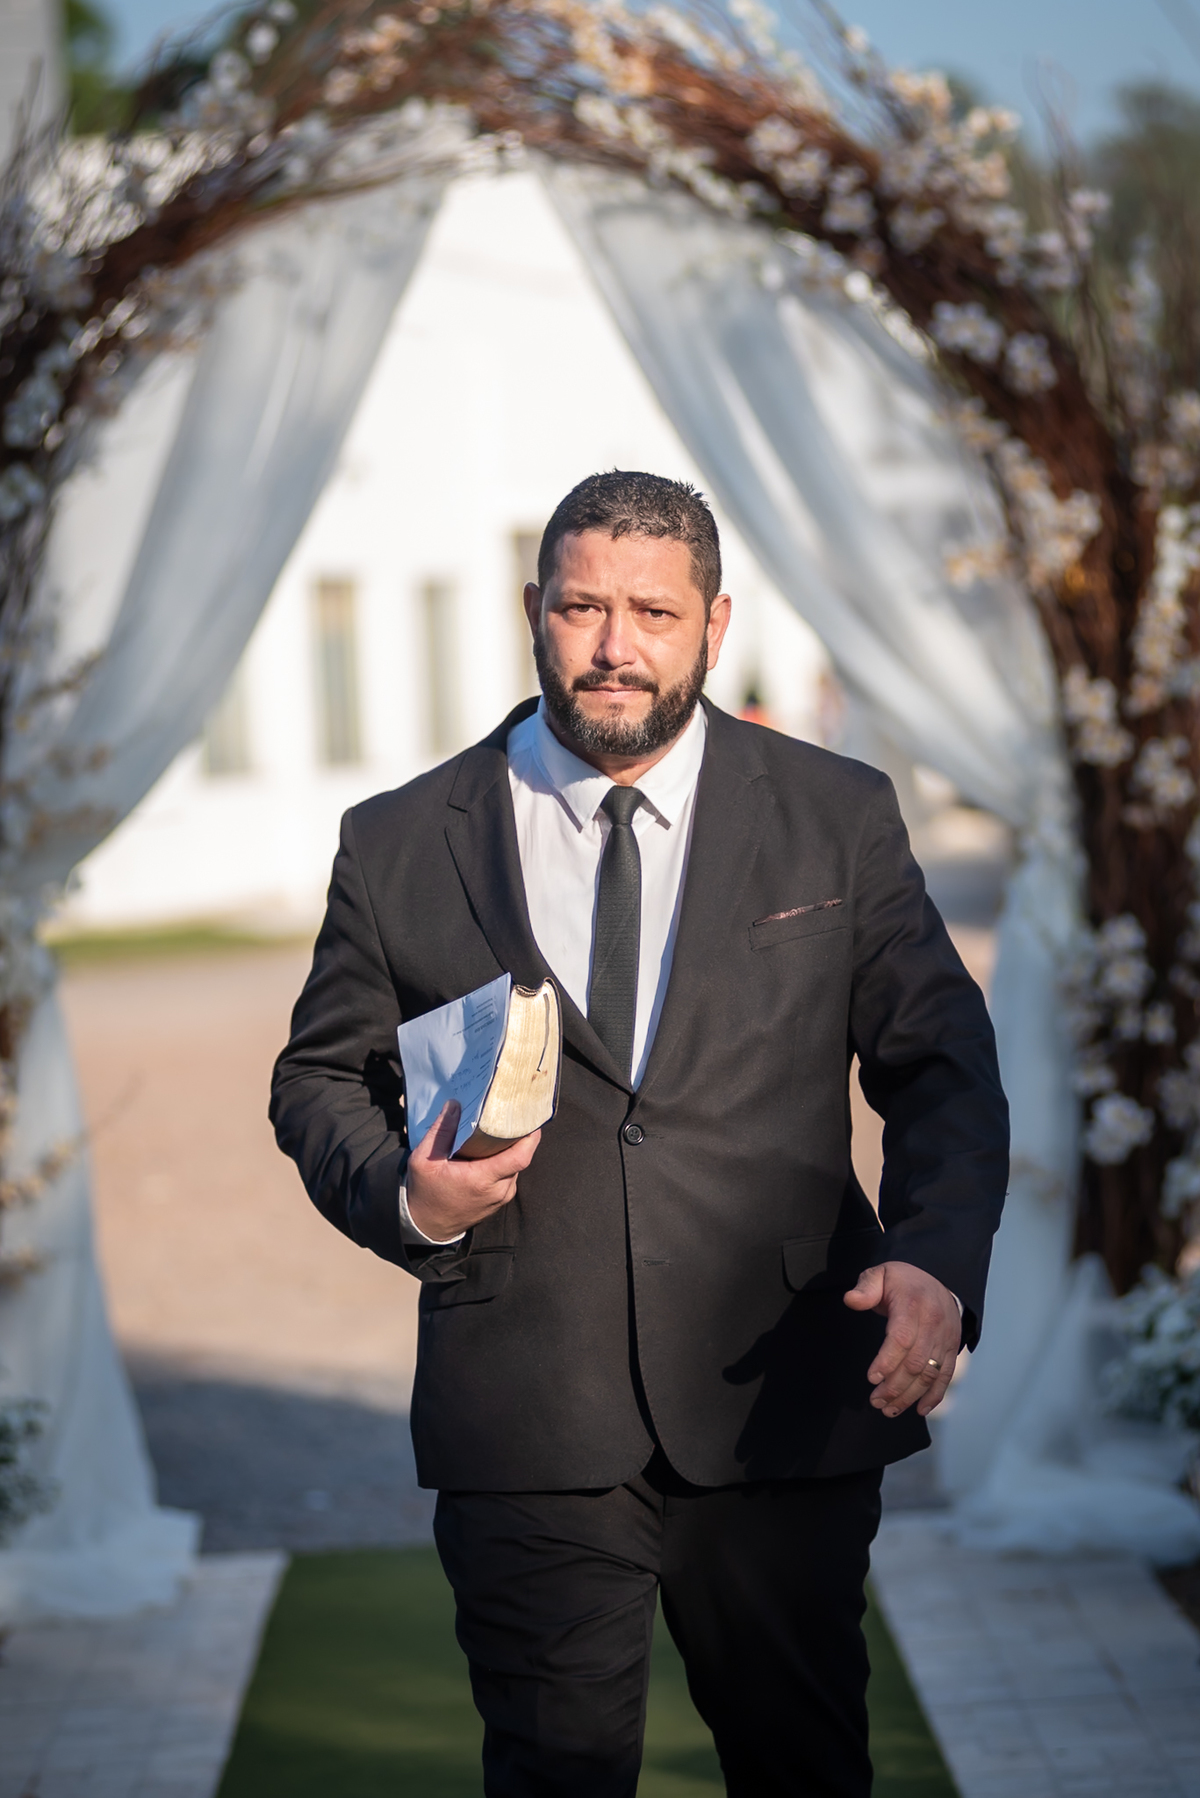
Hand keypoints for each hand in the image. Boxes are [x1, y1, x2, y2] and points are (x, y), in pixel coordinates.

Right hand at [406, 1101, 539, 1240]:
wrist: (426, 1225)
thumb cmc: (425, 1193)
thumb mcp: (425, 1160)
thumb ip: (442, 1131)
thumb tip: (455, 1104)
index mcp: (482, 1180)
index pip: (520, 1157)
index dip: (530, 1136)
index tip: (528, 1116)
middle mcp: (498, 1191)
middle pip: (520, 1157)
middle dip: (518, 1136)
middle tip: (510, 1114)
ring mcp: (501, 1197)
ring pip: (516, 1166)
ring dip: (510, 1149)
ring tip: (499, 1130)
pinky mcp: (499, 1200)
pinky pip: (510, 1175)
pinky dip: (504, 1161)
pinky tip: (492, 1150)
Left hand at [843, 1261, 960, 1418]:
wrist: (937, 1279)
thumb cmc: (902, 1281)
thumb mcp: (881, 1275)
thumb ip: (865, 1287)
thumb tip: (851, 1300)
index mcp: (913, 1304)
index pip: (902, 1337)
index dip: (887, 1360)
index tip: (872, 1378)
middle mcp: (933, 1323)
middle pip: (915, 1362)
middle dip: (895, 1386)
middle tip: (875, 1401)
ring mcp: (945, 1338)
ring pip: (930, 1374)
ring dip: (910, 1396)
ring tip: (889, 1409)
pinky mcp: (952, 1348)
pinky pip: (946, 1376)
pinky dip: (934, 1395)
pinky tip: (919, 1409)